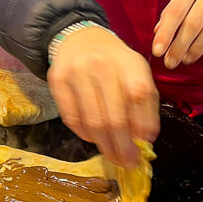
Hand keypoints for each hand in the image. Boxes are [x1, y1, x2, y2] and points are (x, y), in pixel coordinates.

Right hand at [47, 26, 159, 167]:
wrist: (81, 39)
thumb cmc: (114, 62)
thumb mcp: (135, 71)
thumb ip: (144, 101)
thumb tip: (144, 139)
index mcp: (127, 61)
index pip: (139, 95)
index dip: (143, 123)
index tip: (145, 144)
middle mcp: (102, 64)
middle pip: (114, 115)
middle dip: (123, 146)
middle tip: (128, 162)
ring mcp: (77, 71)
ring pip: (92, 121)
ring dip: (105, 145)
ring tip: (113, 156)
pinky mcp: (57, 80)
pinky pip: (72, 118)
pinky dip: (85, 135)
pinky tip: (94, 139)